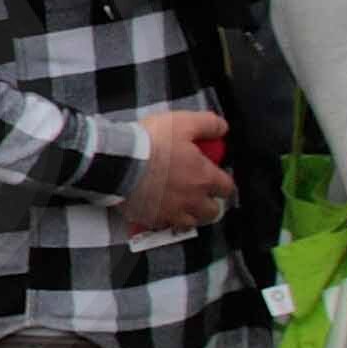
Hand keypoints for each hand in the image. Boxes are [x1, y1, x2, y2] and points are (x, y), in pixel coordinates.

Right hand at [114, 106, 234, 237]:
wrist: (120, 162)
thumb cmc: (153, 142)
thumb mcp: (183, 122)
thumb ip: (208, 124)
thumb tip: (223, 129)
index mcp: (204, 177)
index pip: (227, 188)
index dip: (222, 182)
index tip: (214, 176)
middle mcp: (192, 200)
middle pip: (212, 212)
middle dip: (209, 203)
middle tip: (199, 193)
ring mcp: (172, 213)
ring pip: (191, 223)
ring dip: (190, 214)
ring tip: (181, 204)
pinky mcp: (151, 219)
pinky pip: (164, 225)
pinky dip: (164, 218)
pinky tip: (158, 208)